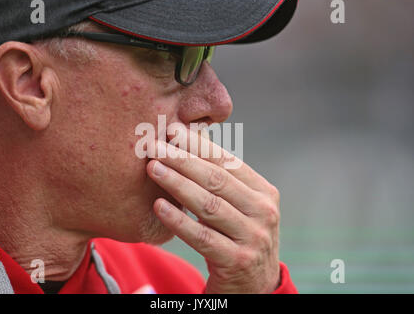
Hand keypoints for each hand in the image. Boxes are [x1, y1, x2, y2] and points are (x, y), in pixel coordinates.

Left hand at [146, 127, 280, 293]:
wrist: (254, 286)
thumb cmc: (237, 237)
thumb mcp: (238, 207)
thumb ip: (221, 181)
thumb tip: (187, 141)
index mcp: (264, 192)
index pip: (228, 162)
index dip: (198, 144)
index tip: (172, 130)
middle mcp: (264, 212)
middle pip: (217, 180)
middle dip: (182, 160)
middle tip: (155, 146)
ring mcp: (254, 237)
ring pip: (209, 205)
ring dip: (177, 184)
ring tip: (152, 168)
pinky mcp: (238, 261)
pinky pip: (202, 237)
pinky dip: (179, 221)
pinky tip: (158, 206)